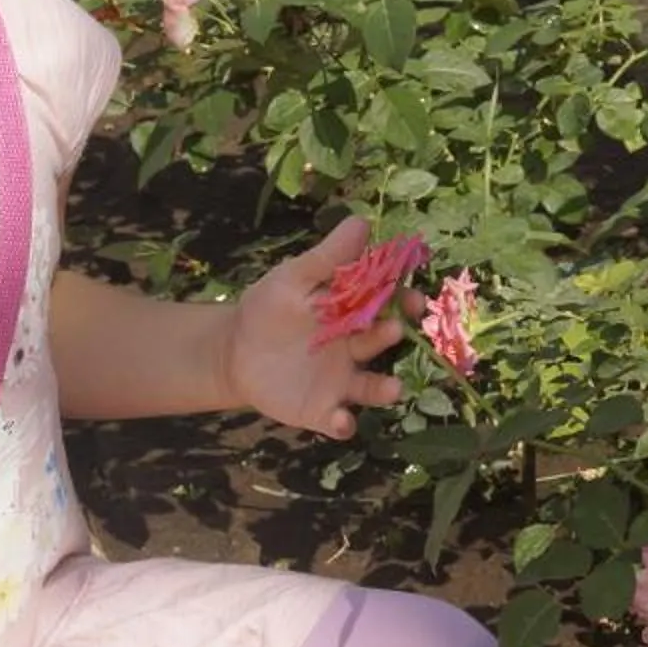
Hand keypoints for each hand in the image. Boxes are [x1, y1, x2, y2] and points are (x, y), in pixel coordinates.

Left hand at [223, 215, 426, 439]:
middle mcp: (355, 349)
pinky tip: (341, 420)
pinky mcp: (321, 410)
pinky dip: (343, 424)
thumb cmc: (268, 309)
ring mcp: (341, 382)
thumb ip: (327, 258)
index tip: (413, 296)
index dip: (402, 300)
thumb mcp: (293, 280)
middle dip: (392, 335)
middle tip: (398, 328)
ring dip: (384, 389)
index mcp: (352, 313)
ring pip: (371, 388)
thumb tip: (361, 222)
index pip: (385, 304)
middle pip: (381, 342)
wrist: (234, 351)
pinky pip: (339, 421)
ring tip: (393, 387)